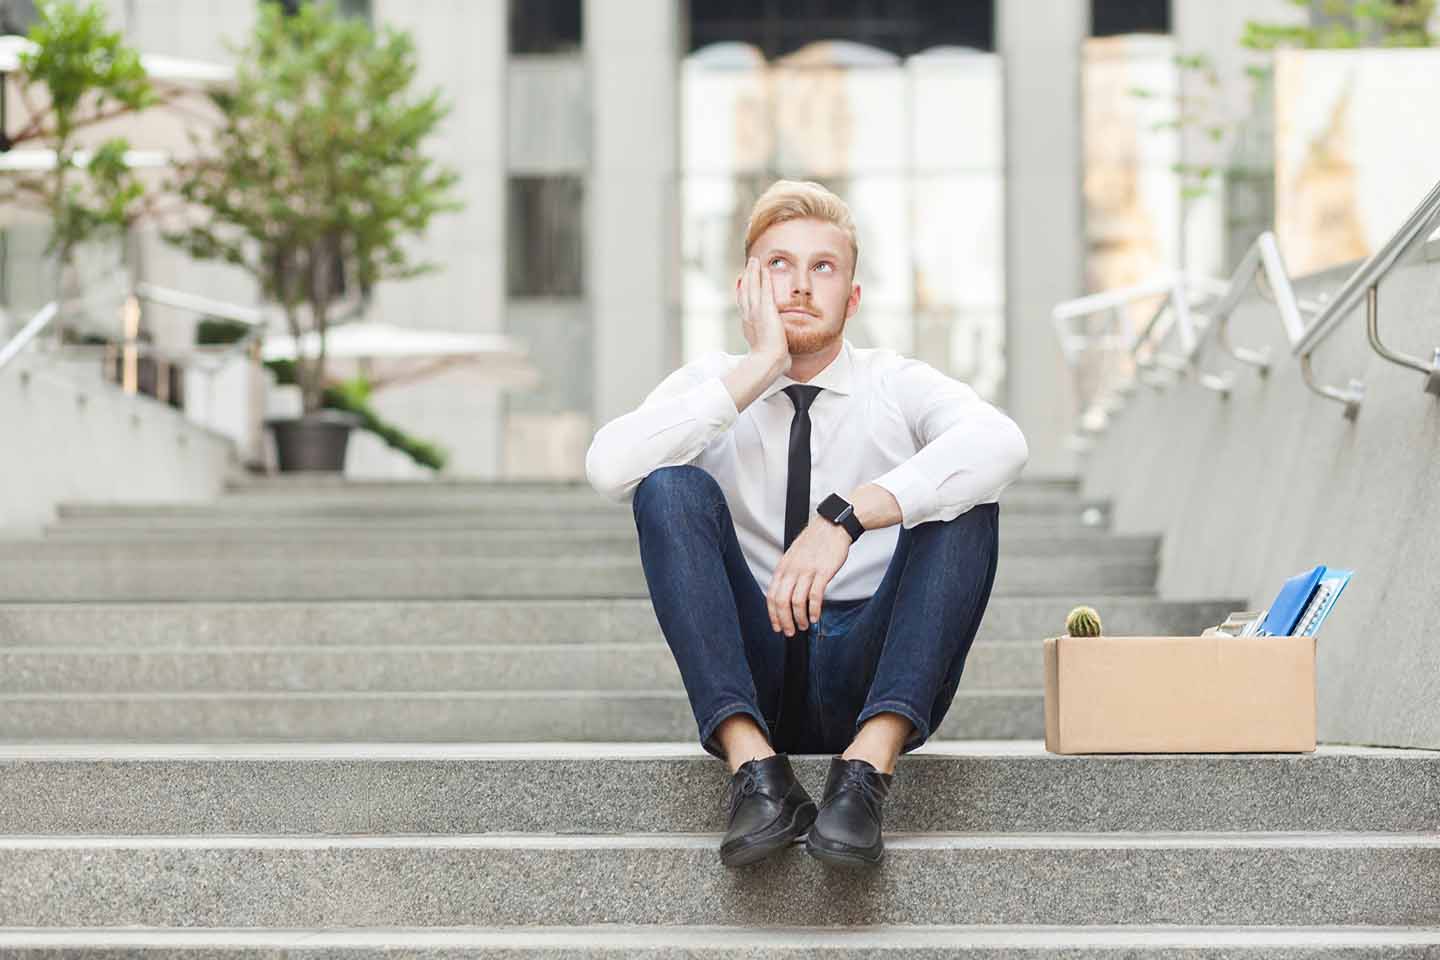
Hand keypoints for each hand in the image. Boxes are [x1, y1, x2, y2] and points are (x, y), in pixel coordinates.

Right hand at [736, 256, 789, 374]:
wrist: (768, 361)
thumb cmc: (771, 361)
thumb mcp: (770, 350)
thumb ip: (774, 347)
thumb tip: (785, 357)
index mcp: (748, 325)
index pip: (744, 304)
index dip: (742, 292)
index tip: (742, 282)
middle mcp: (749, 316)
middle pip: (745, 292)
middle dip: (747, 278)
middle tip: (748, 266)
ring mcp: (756, 312)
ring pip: (752, 287)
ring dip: (753, 272)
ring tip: (754, 261)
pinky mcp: (766, 309)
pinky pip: (764, 289)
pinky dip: (764, 278)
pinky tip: (764, 268)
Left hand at [767, 518, 852, 637]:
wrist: (832, 526)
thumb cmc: (814, 542)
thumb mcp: (793, 556)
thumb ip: (788, 574)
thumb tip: (784, 594)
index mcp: (783, 567)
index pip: (772, 595)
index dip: (773, 614)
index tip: (777, 626)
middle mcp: (792, 570)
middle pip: (781, 601)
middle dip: (784, 621)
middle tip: (789, 632)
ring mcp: (807, 571)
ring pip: (797, 602)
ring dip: (799, 618)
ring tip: (804, 626)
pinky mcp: (823, 572)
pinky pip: (815, 596)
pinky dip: (814, 610)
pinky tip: (816, 617)